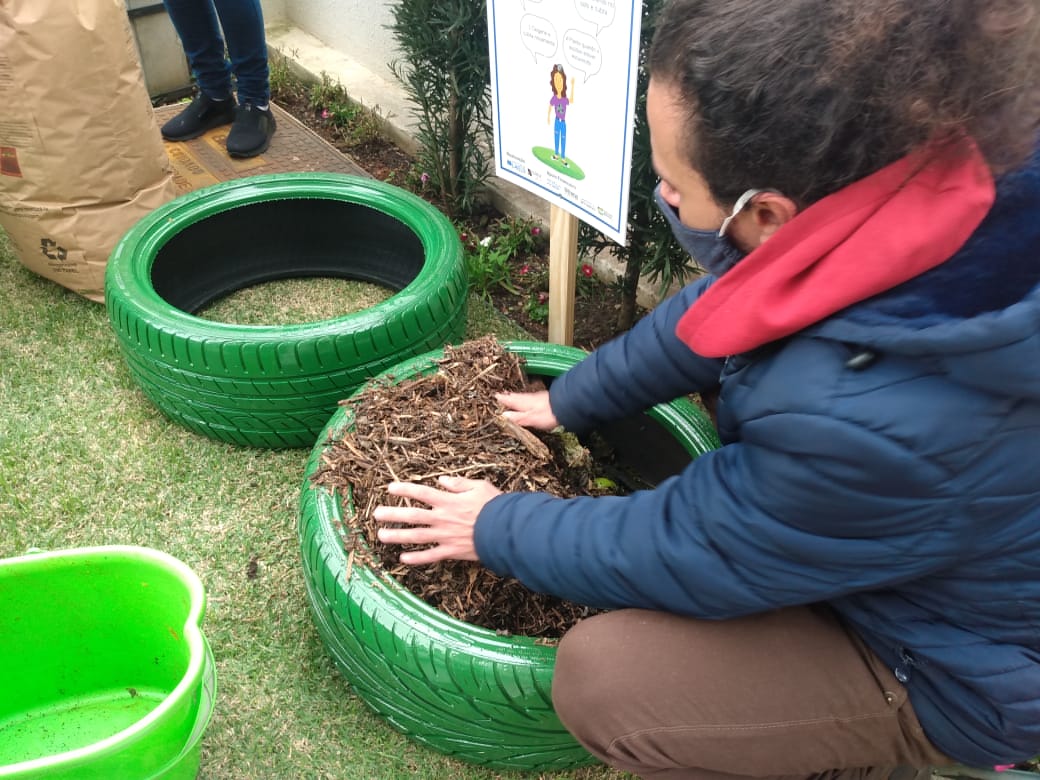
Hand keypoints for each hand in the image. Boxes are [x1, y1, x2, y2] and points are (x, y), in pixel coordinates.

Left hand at [374, 476, 500, 563]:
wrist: (506, 530)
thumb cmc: (495, 506)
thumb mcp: (479, 486)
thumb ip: (459, 483)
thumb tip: (442, 480)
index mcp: (448, 501)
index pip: (421, 493)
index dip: (404, 489)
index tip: (390, 488)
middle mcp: (442, 518)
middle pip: (412, 515)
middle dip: (393, 514)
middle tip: (376, 514)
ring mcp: (445, 536)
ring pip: (416, 536)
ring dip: (397, 536)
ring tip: (381, 535)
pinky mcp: (452, 551)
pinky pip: (431, 556)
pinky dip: (416, 558)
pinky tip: (402, 558)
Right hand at [496, 390, 557, 430]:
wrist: (567, 406)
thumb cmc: (548, 413)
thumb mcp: (530, 418)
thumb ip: (517, 418)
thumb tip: (503, 416)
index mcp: (522, 402)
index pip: (508, 400)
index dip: (500, 399)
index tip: (493, 397)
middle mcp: (528, 398)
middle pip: (514, 397)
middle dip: (506, 397)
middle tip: (499, 396)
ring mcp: (536, 398)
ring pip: (522, 397)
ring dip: (515, 398)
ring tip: (510, 398)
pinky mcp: (543, 400)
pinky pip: (529, 399)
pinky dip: (524, 400)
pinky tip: (527, 402)